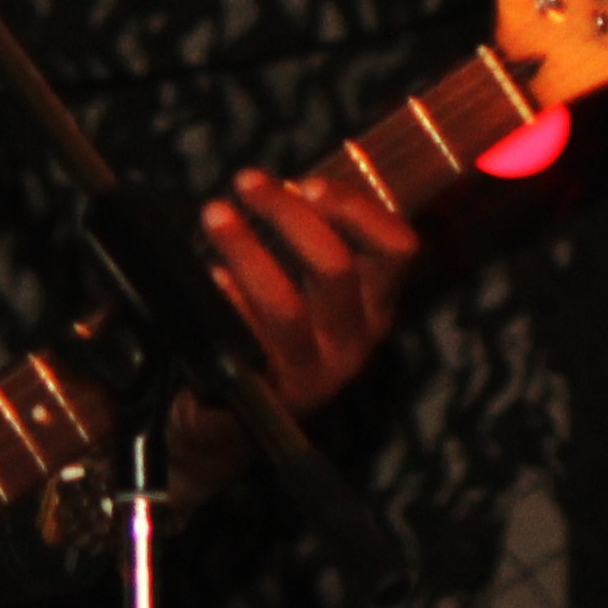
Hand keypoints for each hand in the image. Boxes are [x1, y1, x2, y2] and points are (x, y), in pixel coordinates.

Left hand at [162, 167, 424, 481]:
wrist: (232, 424)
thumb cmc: (271, 338)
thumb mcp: (309, 293)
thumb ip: (311, 243)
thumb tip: (286, 188)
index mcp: (374, 309)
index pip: (396, 251)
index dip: (358, 211)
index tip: (311, 183)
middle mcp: (352, 345)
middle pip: (334, 266)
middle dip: (286, 214)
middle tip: (245, 183)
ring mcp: (311, 376)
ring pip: (285, 302)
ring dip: (245, 248)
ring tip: (216, 215)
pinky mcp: (267, 398)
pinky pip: (246, 341)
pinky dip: (226, 301)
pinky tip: (210, 277)